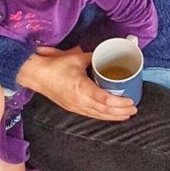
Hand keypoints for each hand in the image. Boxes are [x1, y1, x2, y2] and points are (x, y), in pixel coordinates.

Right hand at [16, 46, 136, 120]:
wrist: (35, 75)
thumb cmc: (54, 66)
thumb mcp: (76, 58)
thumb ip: (93, 57)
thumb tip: (107, 54)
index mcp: (80, 88)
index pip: (103, 99)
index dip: (119, 102)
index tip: (130, 100)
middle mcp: (79, 101)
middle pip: (103, 111)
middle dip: (120, 112)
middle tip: (134, 109)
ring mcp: (75, 106)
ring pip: (98, 115)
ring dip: (113, 116)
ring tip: (127, 115)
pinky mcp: (72, 108)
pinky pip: (91, 114)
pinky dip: (103, 116)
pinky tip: (110, 115)